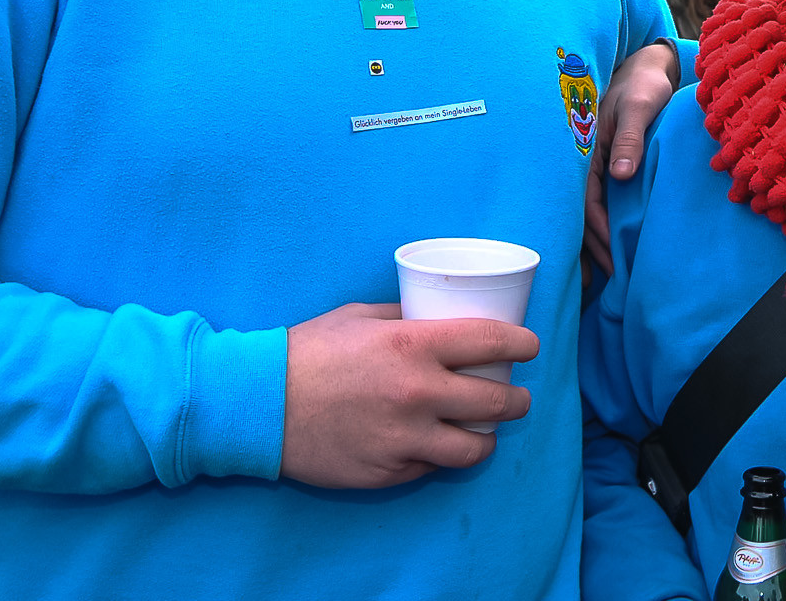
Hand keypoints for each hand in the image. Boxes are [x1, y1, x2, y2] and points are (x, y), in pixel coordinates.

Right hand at [280, 302, 540, 488]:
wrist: (256, 404)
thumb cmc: (308, 352)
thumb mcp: (362, 316)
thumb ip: (406, 316)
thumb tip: (440, 313)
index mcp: (415, 345)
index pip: (493, 343)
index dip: (522, 344)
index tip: (530, 346)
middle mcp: (418, 394)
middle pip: (497, 403)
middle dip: (517, 400)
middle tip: (518, 397)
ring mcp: (404, 439)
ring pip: (474, 449)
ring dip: (487, 439)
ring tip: (486, 430)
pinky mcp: (388, 472)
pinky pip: (430, 467)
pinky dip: (437, 456)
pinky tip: (435, 445)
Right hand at [584, 41, 680, 273]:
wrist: (645, 65)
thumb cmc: (642, 84)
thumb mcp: (638, 106)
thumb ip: (628, 137)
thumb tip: (620, 174)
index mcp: (586, 149)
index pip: (588, 200)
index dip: (597, 231)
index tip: (610, 258)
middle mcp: (583, 161)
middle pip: (580, 213)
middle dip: (588, 248)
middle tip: (598, 283)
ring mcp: (591, 163)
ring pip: (585, 211)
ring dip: (589, 243)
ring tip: (596, 278)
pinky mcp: (603, 163)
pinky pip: (596, 200)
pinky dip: (597, 225)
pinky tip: (604, 247)